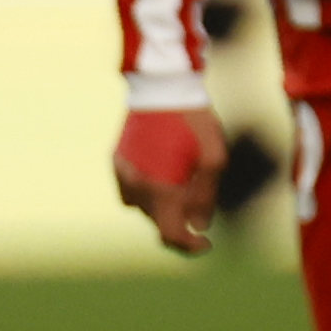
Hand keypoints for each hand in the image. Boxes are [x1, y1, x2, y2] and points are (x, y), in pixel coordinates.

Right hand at [112, 107, 230, 253]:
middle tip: (200, 204)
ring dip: (162, 204)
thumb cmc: (193, 120)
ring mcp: (122, 173)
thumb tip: (199, 226)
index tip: (206, 242)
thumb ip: (206, 197)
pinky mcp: (116, 160)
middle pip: (158, 221)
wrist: (162, 85)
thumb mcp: (214, 157)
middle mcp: (137, 186)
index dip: (190, 246)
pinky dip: (146, 189)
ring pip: (143, 206)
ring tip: (181, 182)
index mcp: (160, 189)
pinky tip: (160, 172)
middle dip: (180, 220)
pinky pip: (129, 188)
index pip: (171, 235)